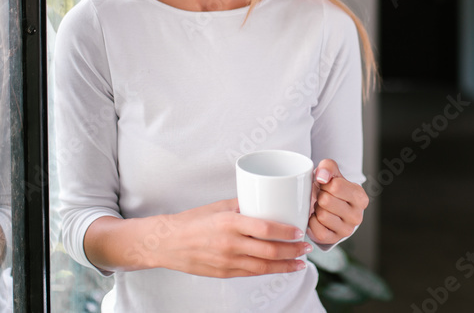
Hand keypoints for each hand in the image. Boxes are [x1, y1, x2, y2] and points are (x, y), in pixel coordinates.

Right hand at [133, 199, 311, 277]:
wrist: (167, 242)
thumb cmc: (193, 220)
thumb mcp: (218, 206)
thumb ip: (243, 205)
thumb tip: (266, 200)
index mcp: (229, 223)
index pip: (265, 228)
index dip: (286, 232)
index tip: (300, 230)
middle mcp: (229, 244)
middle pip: (269, 251)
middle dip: (292, 251)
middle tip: (307, 247)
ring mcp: (227, 261)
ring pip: (263, 267)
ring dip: (285, 265)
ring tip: (300, 262)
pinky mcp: (224, 273)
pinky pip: (251, 273)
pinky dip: (269, 271)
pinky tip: (281, 268)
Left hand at [308, 159, 367, 244]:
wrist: (328, 206)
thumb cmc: (330, 188)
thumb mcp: (331, 172)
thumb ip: (328, 167)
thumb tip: (322, 177)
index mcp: (360, 198)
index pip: (336, 186)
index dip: (325, 184)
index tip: (326, 186)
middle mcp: (357, 216)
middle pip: (326, 201)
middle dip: (320, 197)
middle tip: (323, 197)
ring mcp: (347, 230)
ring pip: (322, 215)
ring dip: (316, 209)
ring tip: (322, 207)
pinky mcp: (334, 240)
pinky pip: (317, 230)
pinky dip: (312, 222)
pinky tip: (317, 218)